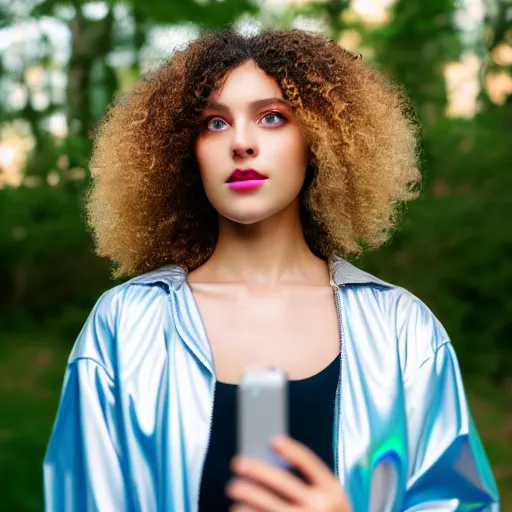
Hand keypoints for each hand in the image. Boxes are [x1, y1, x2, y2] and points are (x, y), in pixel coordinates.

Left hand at [226, 435, 350, 511]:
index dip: (290, 449)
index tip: (272, 439)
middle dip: (256, 469)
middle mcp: (320, 507)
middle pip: (282, 481)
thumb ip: (311, 483)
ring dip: (246, 495)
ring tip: (233, 488)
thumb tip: (273, 462)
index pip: (308, 462)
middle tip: (237, 463)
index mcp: (332, 490)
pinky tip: (237, 509)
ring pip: (268, 505)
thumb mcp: (331, 499)